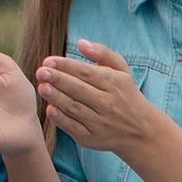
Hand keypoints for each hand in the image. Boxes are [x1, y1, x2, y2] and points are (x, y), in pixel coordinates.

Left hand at [36, 40, 162, 163]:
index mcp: (114, 83)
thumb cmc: (126, 94)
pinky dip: (61, 119)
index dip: (66, 66)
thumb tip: (81, 42)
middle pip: (78, 89)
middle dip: (58, 80)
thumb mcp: (122, 70)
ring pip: (74, 108)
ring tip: (42, 87)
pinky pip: (74, 128)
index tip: (48, 61)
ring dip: (56, 98)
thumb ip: (103, 53)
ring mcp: (100, 122)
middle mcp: (108, 103)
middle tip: (40, 72)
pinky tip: (50, 109)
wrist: (141, 130)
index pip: (86, 72)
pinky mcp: (92, 138)